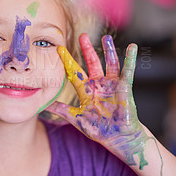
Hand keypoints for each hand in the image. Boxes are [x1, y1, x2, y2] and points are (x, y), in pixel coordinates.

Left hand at [47, 34, 150, 168]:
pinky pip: (128, 71)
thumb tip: (43, 106)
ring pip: (110, 63)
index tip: (59, 49)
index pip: (75, 72)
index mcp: (87, 91)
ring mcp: (112, 85)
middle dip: (87, 49)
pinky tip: (132, 47)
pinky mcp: (125, 88)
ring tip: (106, 37)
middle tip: (82, 36)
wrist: (117, 139)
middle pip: (92, 63)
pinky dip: (130, 59)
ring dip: (109, 50)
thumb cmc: (98, 130)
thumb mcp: (76, 118)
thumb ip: (61, 110)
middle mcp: (99, 85)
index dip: (67, 61)